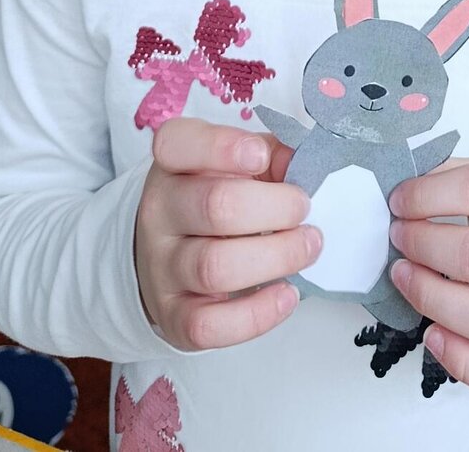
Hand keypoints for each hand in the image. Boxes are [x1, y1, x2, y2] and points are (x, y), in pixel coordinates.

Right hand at [134, 119, 318, 350]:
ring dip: (276, 257)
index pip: (177, 144)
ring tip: (309, 247)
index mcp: (172, 164)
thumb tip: (304, 162)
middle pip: (215, 206)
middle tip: (305, 209)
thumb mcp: (231, 163)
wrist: (164, 255)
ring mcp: (162, 268)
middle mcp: (159, 213)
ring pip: (215, 267)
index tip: (260, 156)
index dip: (221, 147)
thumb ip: (268, 154)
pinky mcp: (174, 317)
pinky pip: (210, 324)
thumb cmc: (212, 199)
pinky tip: (286, 294)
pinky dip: (257, 314)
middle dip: (275, 207)